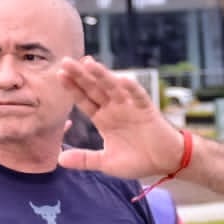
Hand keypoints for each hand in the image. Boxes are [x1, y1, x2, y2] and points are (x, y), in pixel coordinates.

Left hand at [56, 57, 184, 178]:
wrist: (165, 162)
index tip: (59, 75)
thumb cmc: (138, 160)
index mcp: (103, 118)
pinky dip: (132, 89)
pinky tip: (123, 80)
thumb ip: (85, 159)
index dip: (72, 88)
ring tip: (89, 63)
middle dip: (81, 76)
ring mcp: (130, 107)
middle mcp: (114, 109)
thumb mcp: (106, 162)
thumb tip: (60, 159)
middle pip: (95, 89)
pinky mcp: (147, 110)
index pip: (84, 100)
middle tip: (66, 61)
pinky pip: (138, 97)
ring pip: (114, 88)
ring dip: (102, 76)